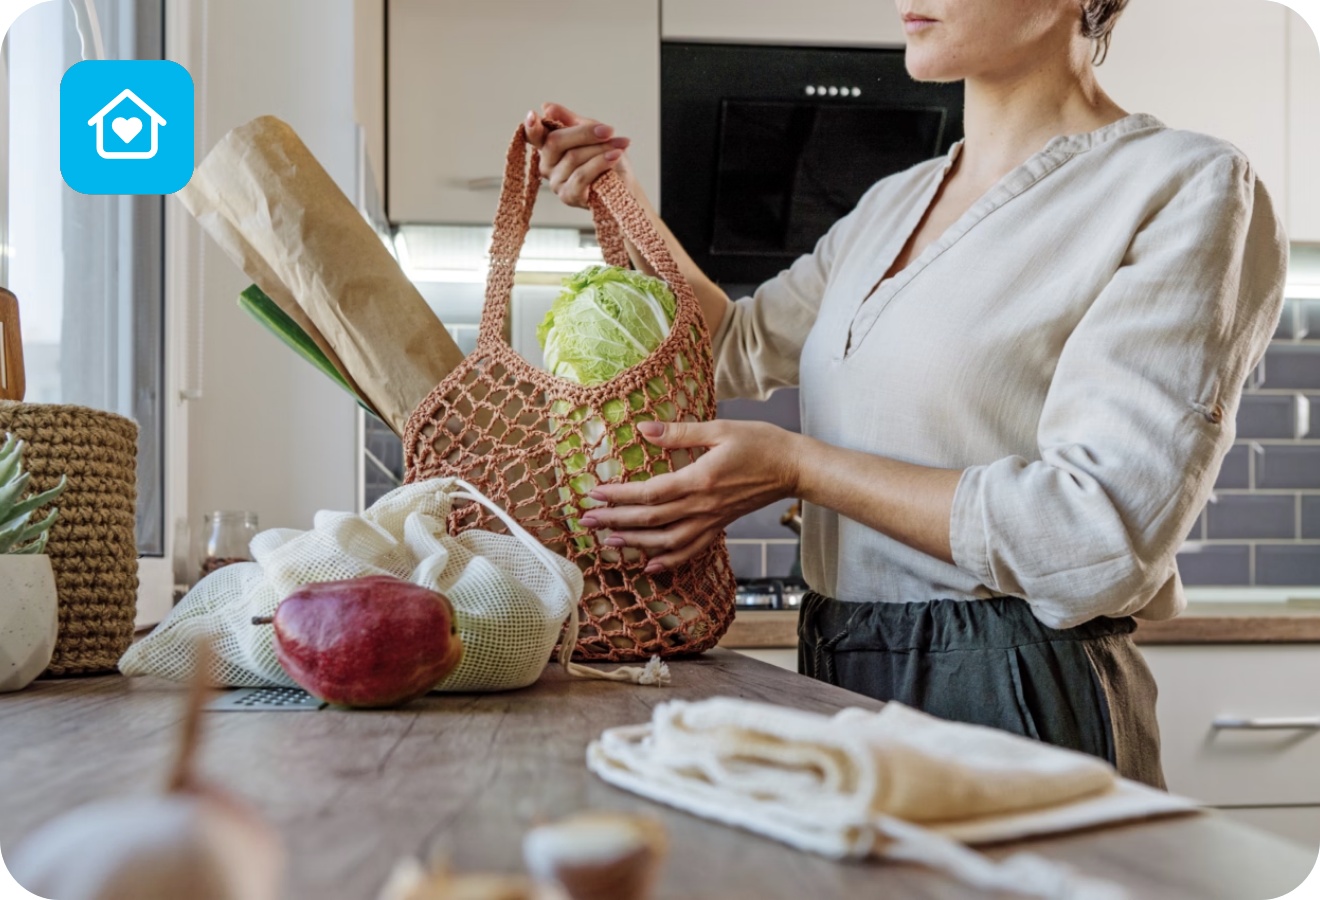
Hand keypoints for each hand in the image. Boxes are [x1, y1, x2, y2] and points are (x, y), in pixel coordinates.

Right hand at [524, 103, 633, 207]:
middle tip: (608, 130)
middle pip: (555, 141)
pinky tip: (614, 157)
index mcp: (549, 146)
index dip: (531, 127)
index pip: (534, 136)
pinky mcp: (568, 196)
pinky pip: (581, 176)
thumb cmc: (607, 156)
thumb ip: (569, 120)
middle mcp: (547, 165)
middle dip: (585, 133)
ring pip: (573, 157)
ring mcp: (555, 182)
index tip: (533, 116)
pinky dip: (600, 163)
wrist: (624, 183)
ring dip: (600, 149)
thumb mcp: (591, 131)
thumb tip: (547, 107)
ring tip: (620, 144)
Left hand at [578, 420, 802, 572]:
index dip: (620, 496)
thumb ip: (680, 432)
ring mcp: (712, 520)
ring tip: (610, 542)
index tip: (596, 495)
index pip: (650, 492)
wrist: (793, 467)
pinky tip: (650, 565)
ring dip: (635, 544)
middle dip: (616, 522)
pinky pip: (691, 550)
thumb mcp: (720, 428)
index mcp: (699, 480)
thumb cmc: (759, 443)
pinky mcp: (720, 526)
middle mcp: (703, 506)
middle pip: (651, 520)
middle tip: (587, 522)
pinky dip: (669, 561)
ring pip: (667, 542)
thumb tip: (644, 429)